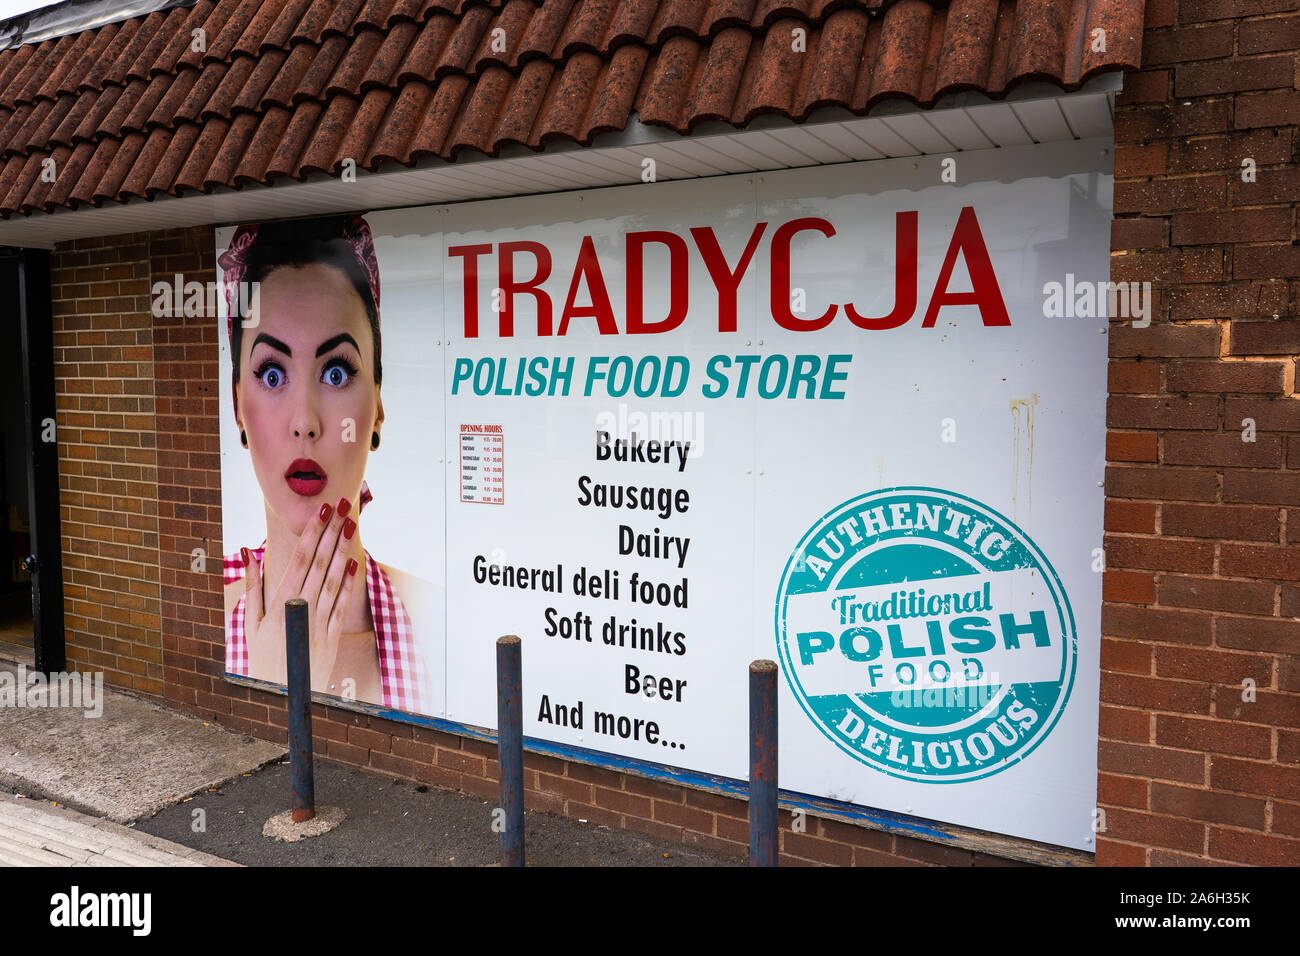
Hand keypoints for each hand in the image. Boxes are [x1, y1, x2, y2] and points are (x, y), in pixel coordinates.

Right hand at [243, 497, 361, 687]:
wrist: (281, 694)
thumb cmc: (262, 656)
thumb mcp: (249, 622)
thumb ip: (252, 585)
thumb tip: (247, 552)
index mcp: (279, 603)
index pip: (299, 559)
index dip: (312, 533)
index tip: (321, 511)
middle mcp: (300, 609)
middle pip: (319, 563)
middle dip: (331, 532)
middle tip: (343, 505)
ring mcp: (318, 622)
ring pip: (333, 579)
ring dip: (343, 550)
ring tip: (351, 525)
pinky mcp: (332, 636)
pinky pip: (342, 604)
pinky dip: (348, 583)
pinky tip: (353, 562)